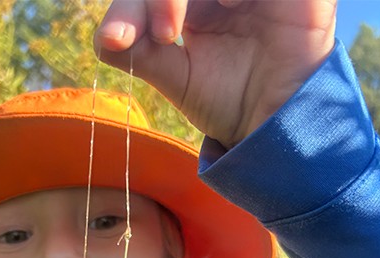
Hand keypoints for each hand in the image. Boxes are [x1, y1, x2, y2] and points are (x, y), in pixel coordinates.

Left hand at [94, 0, 336, 147]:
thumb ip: (142, 54)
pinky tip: (230, 2)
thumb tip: (105, 40)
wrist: (274, 122)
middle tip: (162, 35)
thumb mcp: (177, 79)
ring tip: (178, 28)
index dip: (127, 8)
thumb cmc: (226, 99)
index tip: (117, 41)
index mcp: (187, 0)